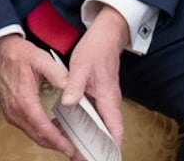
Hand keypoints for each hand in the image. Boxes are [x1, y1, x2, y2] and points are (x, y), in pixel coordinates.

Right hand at [0, 34, 76, 156]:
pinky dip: (42, 132)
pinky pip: (28, 128)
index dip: (58, 141)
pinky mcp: (12, 112)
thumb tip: (72, 87)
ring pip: (33, 134)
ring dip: (50, 140)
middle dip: (57, 145)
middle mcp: (16, 112)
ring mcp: (12, 113)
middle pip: (38, 137)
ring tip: (68, 141)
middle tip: (74, 149)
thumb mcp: (40, 59)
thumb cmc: (16, 54)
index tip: (71, 148)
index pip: (43, 129)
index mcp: (24, 102)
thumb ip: (58, 73)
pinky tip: (54, 129)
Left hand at [62, 4, 129, 147]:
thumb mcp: (81, 66)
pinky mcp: (100, 98)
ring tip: (79, 154)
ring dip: (93, 140)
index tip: (104, 159)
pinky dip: (87, 129)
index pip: (115, 129)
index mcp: (108, 98)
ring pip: (102, 127)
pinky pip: (96, 119)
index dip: (111, 146)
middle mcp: (109, 103)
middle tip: (84, 160)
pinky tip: (73, 132)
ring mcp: (105, 101)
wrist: (106, 36)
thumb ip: (74, 85)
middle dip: (99, 149)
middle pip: (109, 133)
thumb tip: (68, 103)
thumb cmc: (96, 50)